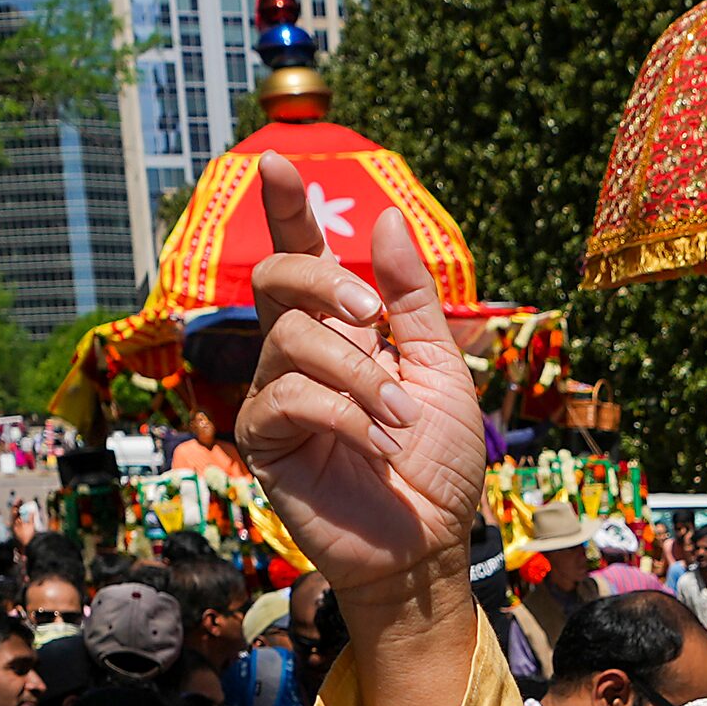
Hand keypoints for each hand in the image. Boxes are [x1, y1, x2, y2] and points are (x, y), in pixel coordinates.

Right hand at [236, 154, 486, 607]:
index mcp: (341, 333)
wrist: (430, 543)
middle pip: (276, 279)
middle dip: (323, 281)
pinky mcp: (266, 443)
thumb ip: (411, 301)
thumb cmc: (436, 465)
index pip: (303, 258)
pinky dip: (344, 414)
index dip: (287, 210)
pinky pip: (288, 398)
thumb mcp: (440, 370)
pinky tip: (378, 446)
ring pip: (290, 341)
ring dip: (358, 375)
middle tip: (373, 316)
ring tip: (399, 421)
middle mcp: (300, 357)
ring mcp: (277, 398)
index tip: (276, 162)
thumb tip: (383, 222)